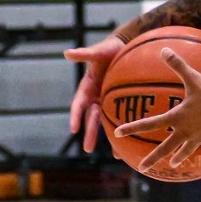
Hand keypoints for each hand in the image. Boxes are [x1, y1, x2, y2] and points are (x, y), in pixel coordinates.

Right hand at [64, 34, 127, 151]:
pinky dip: (127, 129)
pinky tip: (134, 142)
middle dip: (90, 134)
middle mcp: (95, 97)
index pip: (78, 105)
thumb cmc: (110, 48)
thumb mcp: (98, 51)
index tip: (73, 129)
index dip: (75, 116)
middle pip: (91, 119)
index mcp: (87, 87)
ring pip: (107, 123)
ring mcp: (108, 101)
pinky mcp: (120, 102)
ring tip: (116, 155)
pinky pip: (122, 117)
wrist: (125, 46)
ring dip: (110, 138)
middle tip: (88, 149)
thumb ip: (85, 54)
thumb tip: (67, 52)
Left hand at [114, 48, 200, 174]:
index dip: (132, 127)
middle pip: (165, 148)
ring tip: (174, 163)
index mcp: (177, 118)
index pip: (149, 124)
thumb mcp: (193, 78)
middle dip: (152, 159)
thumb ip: (178, 65)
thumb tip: (164, 49)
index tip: (117, 134)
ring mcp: (200, 138)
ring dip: (179, 156)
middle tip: (141, 168)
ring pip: (186, 150)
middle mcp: (185, 132)